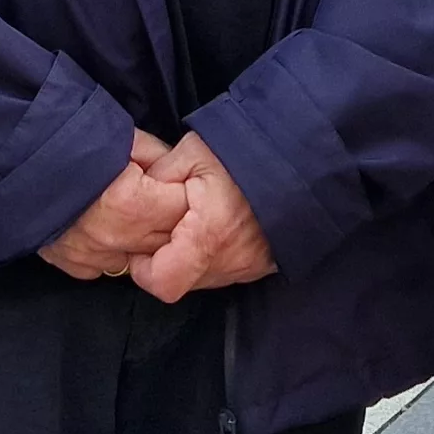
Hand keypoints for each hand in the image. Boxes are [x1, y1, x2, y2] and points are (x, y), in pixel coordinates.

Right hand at [38, 131, 189, 280]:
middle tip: (160, 196)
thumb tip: (181, 170)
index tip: (179, 182)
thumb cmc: (70, 139)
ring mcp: (94, 257)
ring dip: (144, 240)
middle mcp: (117, 239)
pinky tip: (107, 229)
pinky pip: (110, 266)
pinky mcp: (75, 266)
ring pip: (142, 259)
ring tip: (133, 213)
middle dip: (171, 218)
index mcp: (133, 204)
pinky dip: (114, 252)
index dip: (186, 191)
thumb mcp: (124, 137)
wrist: (13, 156)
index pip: (186, 208)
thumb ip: (159, 157)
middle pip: (169, 239)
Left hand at [129, 132, 275, 301]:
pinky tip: (215, 230)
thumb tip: (131, 193)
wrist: (302, 160)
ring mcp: (248, 268)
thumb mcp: (193, 151)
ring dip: (189, 260)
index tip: (141, 248)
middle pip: (180, 282)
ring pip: (201, 279)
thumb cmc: (244, 152)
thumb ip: (158, 176)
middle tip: (166, 228)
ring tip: (193, 224)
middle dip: (164, 261)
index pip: (163, 282)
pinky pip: (223, 273)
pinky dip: (211, 258)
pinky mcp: (261, 267)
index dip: (144, 270)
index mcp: (208, 234)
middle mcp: (229, 260)